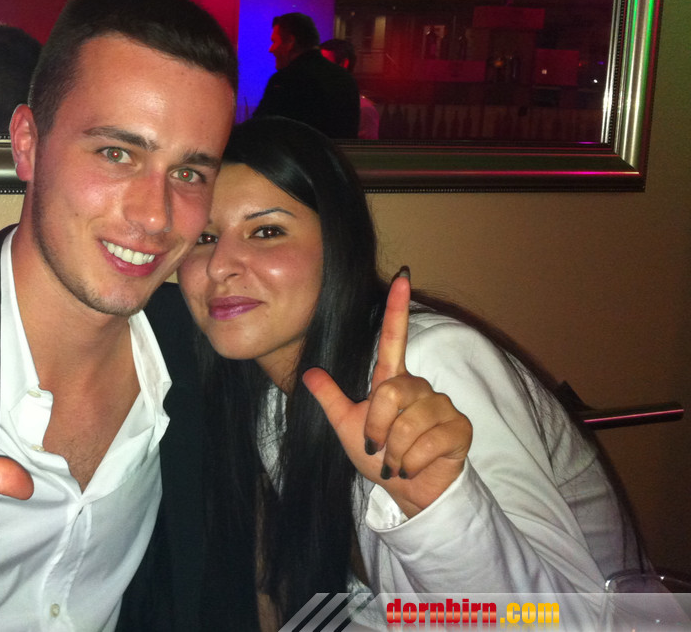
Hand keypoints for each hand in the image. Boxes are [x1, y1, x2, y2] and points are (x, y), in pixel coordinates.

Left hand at [303, 271, 471, 517]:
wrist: (409, 492)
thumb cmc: (379, 458)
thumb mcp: (348, 428)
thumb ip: (332, 400)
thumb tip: (311, 372)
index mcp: (392, 382)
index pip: (394, 340)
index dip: (398, 309)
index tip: (403, 278)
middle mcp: (418, 387)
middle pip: (391, 392)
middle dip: (377, 427)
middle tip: (376, 449)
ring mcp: (441, 406)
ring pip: (409, 421)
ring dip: (395, 449)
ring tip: (397, 460)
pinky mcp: (458, 427)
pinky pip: (429, 440)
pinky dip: (412, 460)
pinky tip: (413, 466)